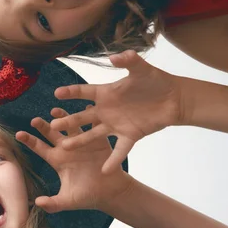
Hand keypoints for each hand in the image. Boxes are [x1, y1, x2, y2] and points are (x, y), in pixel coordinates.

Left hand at [16, 107, 133, 212]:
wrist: (111, 193)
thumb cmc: (87, 197)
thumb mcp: (68, 200)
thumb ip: (53, 203)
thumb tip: (37, 203)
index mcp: (57, 159)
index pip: (39, 147)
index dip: (29, 140)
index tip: (18, 134)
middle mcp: (67, 148)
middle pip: (52, 133)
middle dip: (43, 126)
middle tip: (34, 120)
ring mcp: (82, 142)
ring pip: (70, 126)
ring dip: (64, 118)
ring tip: (55, 111)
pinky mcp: (99, 141)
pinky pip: (93, 127)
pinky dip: (90, 118)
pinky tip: (86, 108)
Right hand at [51, 50, 181, 173]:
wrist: (174, 99)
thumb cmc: (156, 80)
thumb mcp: (142, 68)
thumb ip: (129, 60)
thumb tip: (113, 57)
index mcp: (106, 93)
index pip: (84, 92)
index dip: (71, 92)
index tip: (57, 93)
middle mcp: (107, 110)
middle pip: (83, 117)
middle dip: (68, 121)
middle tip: (52, 125)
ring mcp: (116, 125)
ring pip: (94, 135)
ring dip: (81, 141)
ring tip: (66, 147)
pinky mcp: (129, 136)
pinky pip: (119, 150)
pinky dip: (113, 160)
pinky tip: (105, 171)